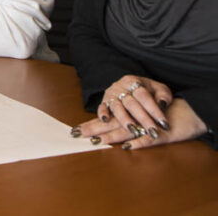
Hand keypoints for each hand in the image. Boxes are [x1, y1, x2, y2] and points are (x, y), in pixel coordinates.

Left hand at [71, 75, 205, 148]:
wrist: (184, 114)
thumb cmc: (158, 111)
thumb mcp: (139, 112)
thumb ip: (122, 116)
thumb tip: (102, 120)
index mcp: (127, 112)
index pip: (106, 120)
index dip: (91, 125)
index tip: (75, 131)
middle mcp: (134, 118)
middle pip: (111, 124)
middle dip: (94, 130)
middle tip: (77, 135)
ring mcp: (146, 127)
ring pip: (127, 131)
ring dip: (112, 136)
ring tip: (97, 142)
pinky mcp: (160, 135)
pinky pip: (148, 139)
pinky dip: (137, 143)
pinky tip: (126, 147)